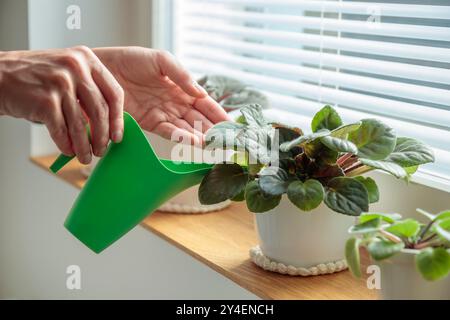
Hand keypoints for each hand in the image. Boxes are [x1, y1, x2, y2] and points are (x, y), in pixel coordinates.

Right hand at [0, 46, 123, 163]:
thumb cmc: (34, 77)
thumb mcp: (67, 71)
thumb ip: (88, 89)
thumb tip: (109, 123)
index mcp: (86, 59)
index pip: (114, 92)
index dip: (118, 118)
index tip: (118, 136)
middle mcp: (75, 68)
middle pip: (100, 111)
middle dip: (103, 136)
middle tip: (102, 150)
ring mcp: (60, 84)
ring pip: (81, 125)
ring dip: (84, 146)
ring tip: (85, 157)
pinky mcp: (45, 101)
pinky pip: (62, 131)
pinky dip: (66, 145)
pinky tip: (68, 151)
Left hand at [93, 47, 229, 144]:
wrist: (104, 69)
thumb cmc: (133, 59)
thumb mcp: (161, 60)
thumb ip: (181, 74)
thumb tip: (201, 93)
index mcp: (183, 88)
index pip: (206, 104)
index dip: (219, 115)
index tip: (232, 126)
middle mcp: (176, 104)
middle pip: (200, 120)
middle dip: (214, 131)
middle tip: (227, 142)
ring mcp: (163, 114)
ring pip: (187, 128)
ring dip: (200, 137)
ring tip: (212, 145)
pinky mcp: (149, 123)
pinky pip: (168, 131)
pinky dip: (180, 137)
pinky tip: (192, 141)